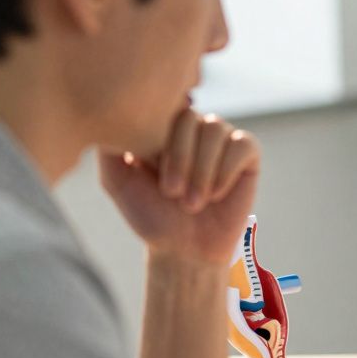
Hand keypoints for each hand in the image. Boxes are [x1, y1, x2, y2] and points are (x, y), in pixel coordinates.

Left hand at [99, 109, 258, 265]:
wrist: (185, 248)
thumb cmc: (151, 214)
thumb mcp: (117, 181)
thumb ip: (108, 149)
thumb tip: (108, 115)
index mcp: (164, 126)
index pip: (161, 109)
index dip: (156, 143)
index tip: (148, 174)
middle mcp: (194, 126)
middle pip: (190, 117)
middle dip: (179, 159)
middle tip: (171, 193)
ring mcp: (222, 137)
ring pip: (215, 130)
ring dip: (201, 170)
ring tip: (192, 202)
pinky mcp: (248, 153)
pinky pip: (242, 146)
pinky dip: (226, 172)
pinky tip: (216, 195)